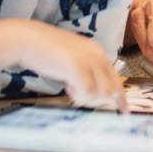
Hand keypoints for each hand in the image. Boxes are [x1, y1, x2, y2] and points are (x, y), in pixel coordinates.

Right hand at [0, 21, 125, 109]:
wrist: (28, 40)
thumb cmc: (45, 51)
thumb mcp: (72, 58)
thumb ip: (86, 69)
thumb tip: (94, 91)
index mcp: (97, 51)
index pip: (116, 79)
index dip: (120, 97)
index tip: (125, 110)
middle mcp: (97, 55)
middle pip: (111, 90)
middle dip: (97, 99)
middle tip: (77, 94)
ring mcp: (89, 61)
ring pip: (101, 94)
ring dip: (86, 98)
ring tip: (70, 88)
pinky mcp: (78, 68)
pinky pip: (87, 92)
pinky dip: (77, 95)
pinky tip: (67, 86)